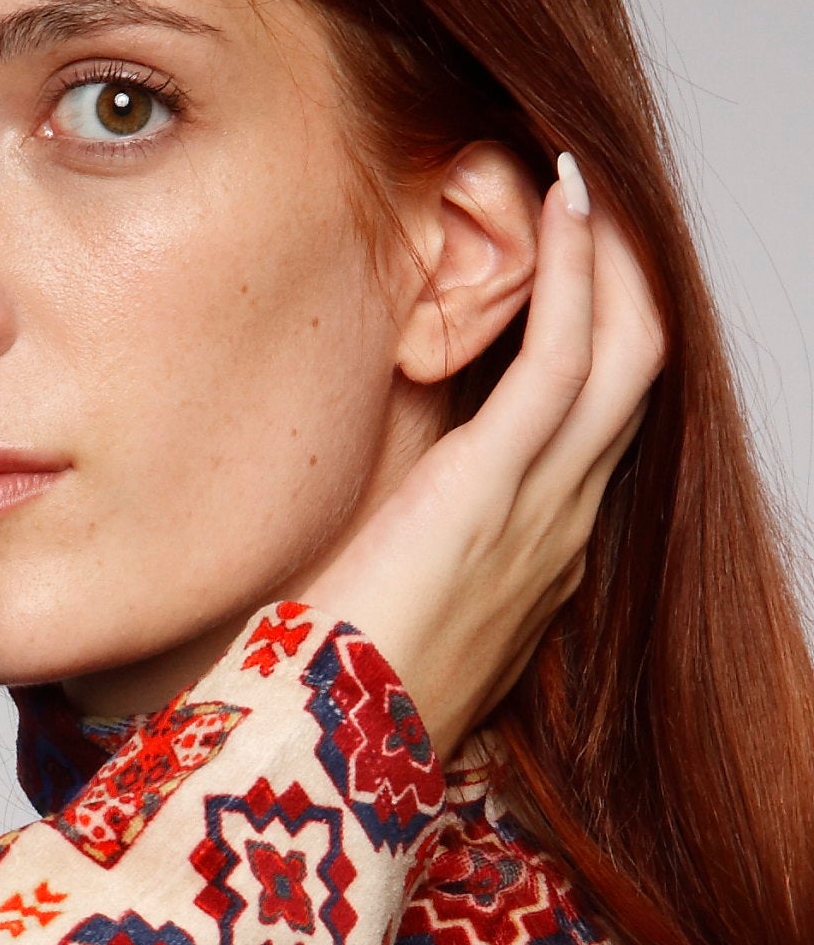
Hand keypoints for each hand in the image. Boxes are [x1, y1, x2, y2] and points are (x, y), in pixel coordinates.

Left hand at [307, 157, 666, 761]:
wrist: (311, 765)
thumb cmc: (318, 707)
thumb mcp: (366, 627)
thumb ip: (379, 578)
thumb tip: (338, 553)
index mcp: (529, 572)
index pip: (589, 440)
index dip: (590, 349)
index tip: (561, 281)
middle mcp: (557, 537)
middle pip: (632, 383)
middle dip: (622, 284)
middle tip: (588, 202)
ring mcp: (538, 512)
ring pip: (626, 354)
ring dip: (613, 257)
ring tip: (579, 179)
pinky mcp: (494, 488)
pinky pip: (568, 353)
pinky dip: (579, 268)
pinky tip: (563, 201)